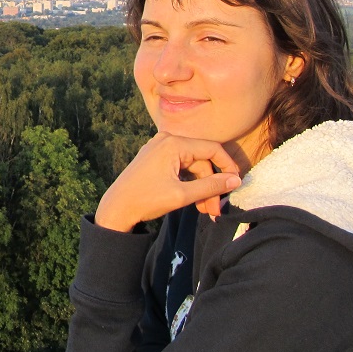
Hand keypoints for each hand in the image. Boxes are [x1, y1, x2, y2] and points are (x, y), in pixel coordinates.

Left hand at [94, 132, 241, 231]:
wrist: (117, 207)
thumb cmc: (146, 200)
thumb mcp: (182, 195)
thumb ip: (211, 186)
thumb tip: (236, 180)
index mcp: (173, 143)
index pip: (212, 148)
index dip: (228, 166)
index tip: (236, 185)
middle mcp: (167, 140)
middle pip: (202, 160)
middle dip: (211, 186)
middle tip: (215, 210)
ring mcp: (160, 147)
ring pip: (192, 166)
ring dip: (201, 187)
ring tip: (205, 211)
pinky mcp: (156, 157)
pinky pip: (181, 166)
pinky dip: (189, 183)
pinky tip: (194, 201)